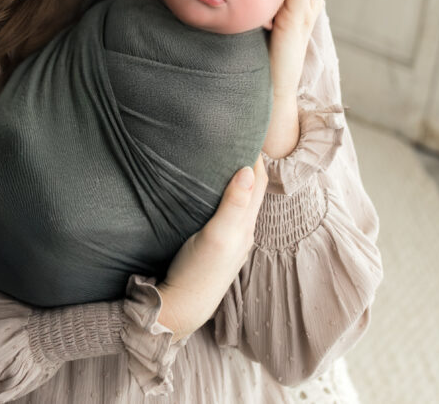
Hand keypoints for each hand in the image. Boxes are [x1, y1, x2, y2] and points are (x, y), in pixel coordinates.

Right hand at [157, 155, 267, 340]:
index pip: (258, 180)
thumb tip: (249, 170)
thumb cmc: (198, 272)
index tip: (247, 130)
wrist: (180, 308)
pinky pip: (227, 213)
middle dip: (249, 163)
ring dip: (237, 179)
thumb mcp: (217, 236)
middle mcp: (242, 231)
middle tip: (237, 137)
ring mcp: (229, 240)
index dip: (255, 155)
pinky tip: (211, 192)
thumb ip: (233, 205)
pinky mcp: (215, 246)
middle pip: (252, 189)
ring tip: (225, 157)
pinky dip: (225, 195)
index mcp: (245, 224)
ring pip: (240, 201)